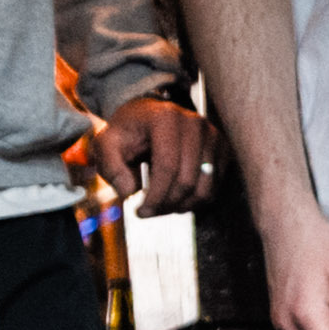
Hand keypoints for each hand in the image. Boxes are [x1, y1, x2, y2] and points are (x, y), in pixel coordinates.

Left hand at [92, 94, 208, 211]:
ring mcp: (212, 136)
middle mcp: (195, 124)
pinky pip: (214, 188)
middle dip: (166, 204)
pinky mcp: (222, 149)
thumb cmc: (126, 133)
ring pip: (204, 189)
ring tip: (161, 206)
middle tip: (148, 212)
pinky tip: (174, 198)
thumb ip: (111, 167)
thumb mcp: (106, 145)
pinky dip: (194, 201)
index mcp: (165, 118)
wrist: (148, 117)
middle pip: (187, 180)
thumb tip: (129, 192)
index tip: (140, 212)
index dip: (155, 196)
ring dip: (181, 206)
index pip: (167, 166)